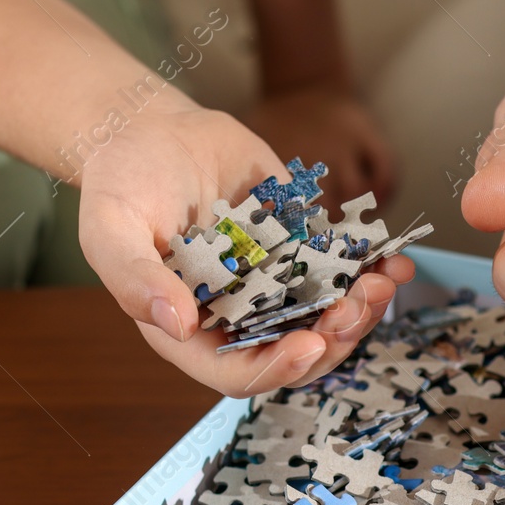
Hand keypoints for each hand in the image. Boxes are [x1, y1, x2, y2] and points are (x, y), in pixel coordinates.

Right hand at [77, 103, 410, 397]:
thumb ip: (134, 279)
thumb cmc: (122, 184)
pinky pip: (341, 271)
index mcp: (193, 332)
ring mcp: (275, 286)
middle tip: (360, 305)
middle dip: (336, 337)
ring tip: (383, 281)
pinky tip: (394, 258)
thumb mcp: (110, 228)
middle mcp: (240, 318)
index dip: (278, 367)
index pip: (240, 373)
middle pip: (298, 351)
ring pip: (328, 317)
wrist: (152, 131)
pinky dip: (371, 269)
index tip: (310, 344)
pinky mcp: (301, 251)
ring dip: (362, 309)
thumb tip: (177, 322)